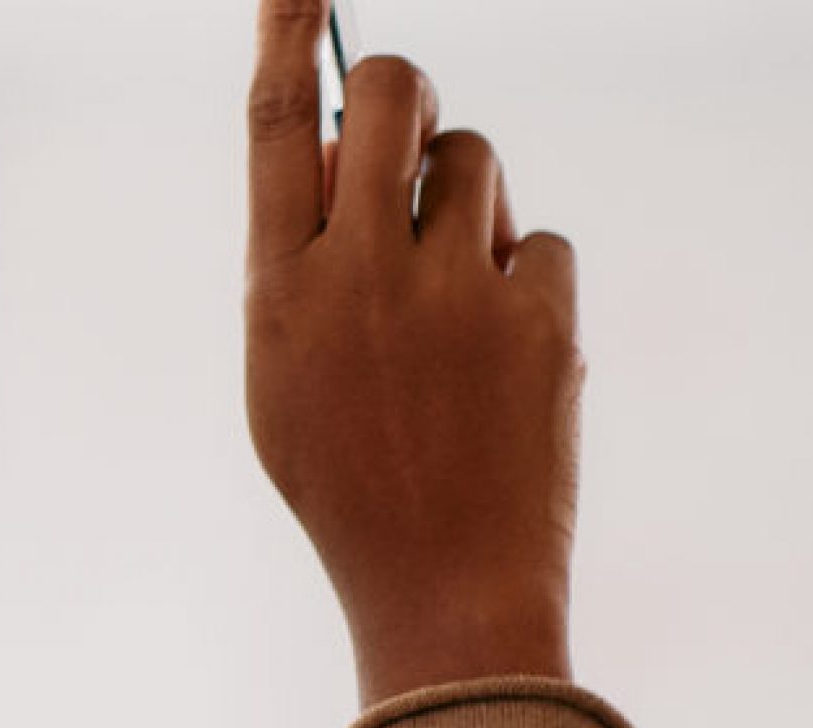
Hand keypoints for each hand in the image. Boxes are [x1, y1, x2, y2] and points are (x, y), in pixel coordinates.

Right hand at [243, 0, 582, 705]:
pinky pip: (538, 240)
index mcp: (277, 291)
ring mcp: (456, 293)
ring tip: (451, 294)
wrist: (445, 588)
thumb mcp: (284, 371)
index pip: (272, 128)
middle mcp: (361, 276)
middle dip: (403, 90)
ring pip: (474, 163)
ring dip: (465, 199)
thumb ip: (300, 257)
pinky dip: (524, 280)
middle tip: (408, 119)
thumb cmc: (351, 477)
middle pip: (392, 98)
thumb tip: (339, 145)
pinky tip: (503, 352)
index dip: (285, 37)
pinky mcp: (540, 318)